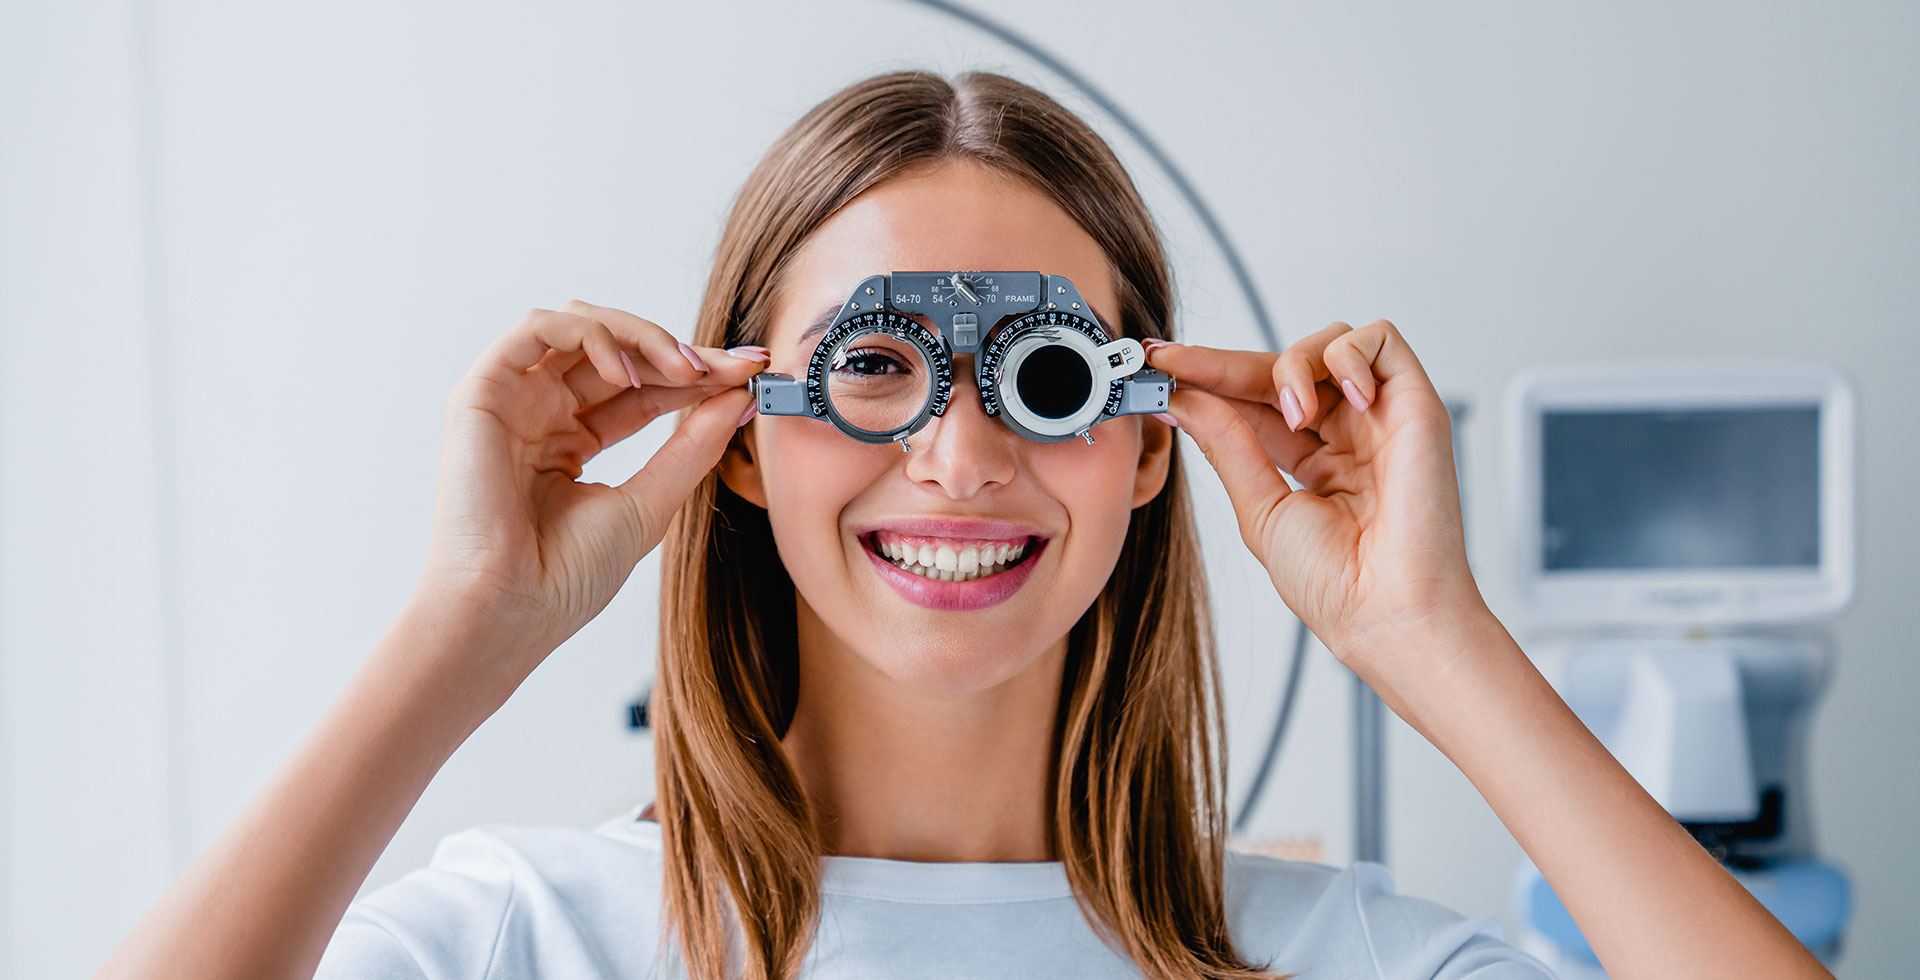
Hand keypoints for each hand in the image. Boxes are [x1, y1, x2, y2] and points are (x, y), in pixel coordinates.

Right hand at [417, 300, 765, 684]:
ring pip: (581, 324)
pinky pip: (537, 327)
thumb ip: (693, 446)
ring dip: (642, 336)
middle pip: (619, 352)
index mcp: (572, 441)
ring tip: (685, 371)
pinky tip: (627, 372)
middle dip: (682, 351)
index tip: (751, 374)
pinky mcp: (483, 391)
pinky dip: (591, 335)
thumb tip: (740, 397)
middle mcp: (541, 413)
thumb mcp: (651, 502)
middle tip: (733, 367)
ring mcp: (512, 399)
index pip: (644, 389)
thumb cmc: (567, 576)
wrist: (510, 610)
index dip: (698, 375)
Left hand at [1148, 321, 1485, 682]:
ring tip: (1293, 415)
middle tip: (1178, 365)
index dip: (1207, 379)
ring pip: (1326, 343)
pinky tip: (1345, 398)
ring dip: (1292, 365)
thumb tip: (1183, 399)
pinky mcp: (1415, 402)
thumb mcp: (1260, 506)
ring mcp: (1379, 415)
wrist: (1385, 611)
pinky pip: (1380, 339)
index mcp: (1310, 459)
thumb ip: (1227, 444)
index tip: (1158, 367)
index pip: (1252, 400)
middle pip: (1280, 366)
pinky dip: (1349, 355)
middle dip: (1224, 363)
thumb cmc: (1335, 583)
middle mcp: (1345, 431)